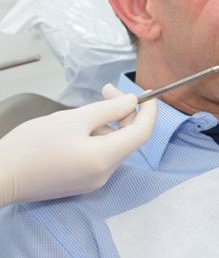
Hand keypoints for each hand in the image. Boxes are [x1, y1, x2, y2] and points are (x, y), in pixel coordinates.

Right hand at [0, 85, 156, 206]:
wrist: (1, 176)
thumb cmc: (35, 144)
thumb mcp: (74, 119)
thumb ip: (109, 109)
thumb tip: (133, 102)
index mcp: (106, 158)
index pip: (143, 133)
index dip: (149, 111)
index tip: (148, 93)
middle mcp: (105, 174)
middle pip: (129, 138)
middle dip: (123, 112)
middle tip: (106, 90)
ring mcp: (93, 181)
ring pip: (114, 145)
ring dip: (109, 123)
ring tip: (88, 108)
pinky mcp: (81, 182)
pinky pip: (101, 155)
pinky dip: (99, 136)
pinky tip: (80, 126)